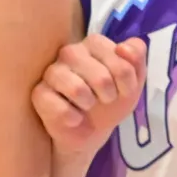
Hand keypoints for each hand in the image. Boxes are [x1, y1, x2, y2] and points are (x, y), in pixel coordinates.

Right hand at [30, 34, 146, 154]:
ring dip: (90, 105)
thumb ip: (137, 57)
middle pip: (101, 75)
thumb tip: (123, 48)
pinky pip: (61, 109)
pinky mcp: (39, 94)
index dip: (126, 78)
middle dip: (109, 94)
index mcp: (94, 44)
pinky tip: (75, 118)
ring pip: (78, 89)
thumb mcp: (133, 81)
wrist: (92, 132)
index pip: (116, 53)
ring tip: (88, 106)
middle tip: (105, 99)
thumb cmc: (111, 101)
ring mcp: (52, 72)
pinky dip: (74, 118)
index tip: (124, 89)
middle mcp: (70, 52)